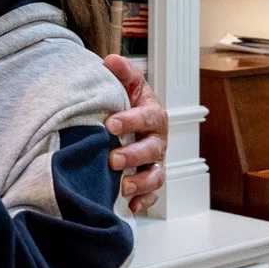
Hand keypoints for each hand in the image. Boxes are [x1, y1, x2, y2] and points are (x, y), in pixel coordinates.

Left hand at [102, 54, 166, 214]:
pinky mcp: (149, 179)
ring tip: (121, 186)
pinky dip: (144, 201)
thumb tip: (111, 61)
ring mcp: (155, 161)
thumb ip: (122, 72)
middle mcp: (157, 140)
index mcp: (153, 115)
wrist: (129, 118)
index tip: (111, 124)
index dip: (132, 121)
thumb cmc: (129, 101)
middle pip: (152, 150)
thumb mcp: (127, 83)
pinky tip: (132, 206)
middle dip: (133, 155)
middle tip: (112, 159)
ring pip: (155, 175)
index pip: (148, 117)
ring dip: (140, 182)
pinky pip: (152, 193)